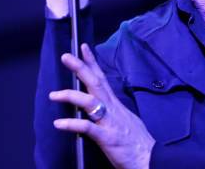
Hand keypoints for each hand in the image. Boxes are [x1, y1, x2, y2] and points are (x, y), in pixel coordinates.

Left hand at [50, 44, 155, 168]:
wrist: (151, 160)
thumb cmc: (137, 143)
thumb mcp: (126, 121)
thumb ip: (112, 113)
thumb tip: (101, 108)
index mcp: (116, 105)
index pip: (102, 79)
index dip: (92, 62)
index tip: (83, 47)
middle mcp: (113, 109)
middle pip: (95, 83)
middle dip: (80, 68)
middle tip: (65, 56)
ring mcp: (110, 122)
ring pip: (90, 102)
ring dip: (70, 95)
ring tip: (53, 95)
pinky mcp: (108, 138)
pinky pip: (87, 128)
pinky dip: (72, 124)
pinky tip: (58, 123)